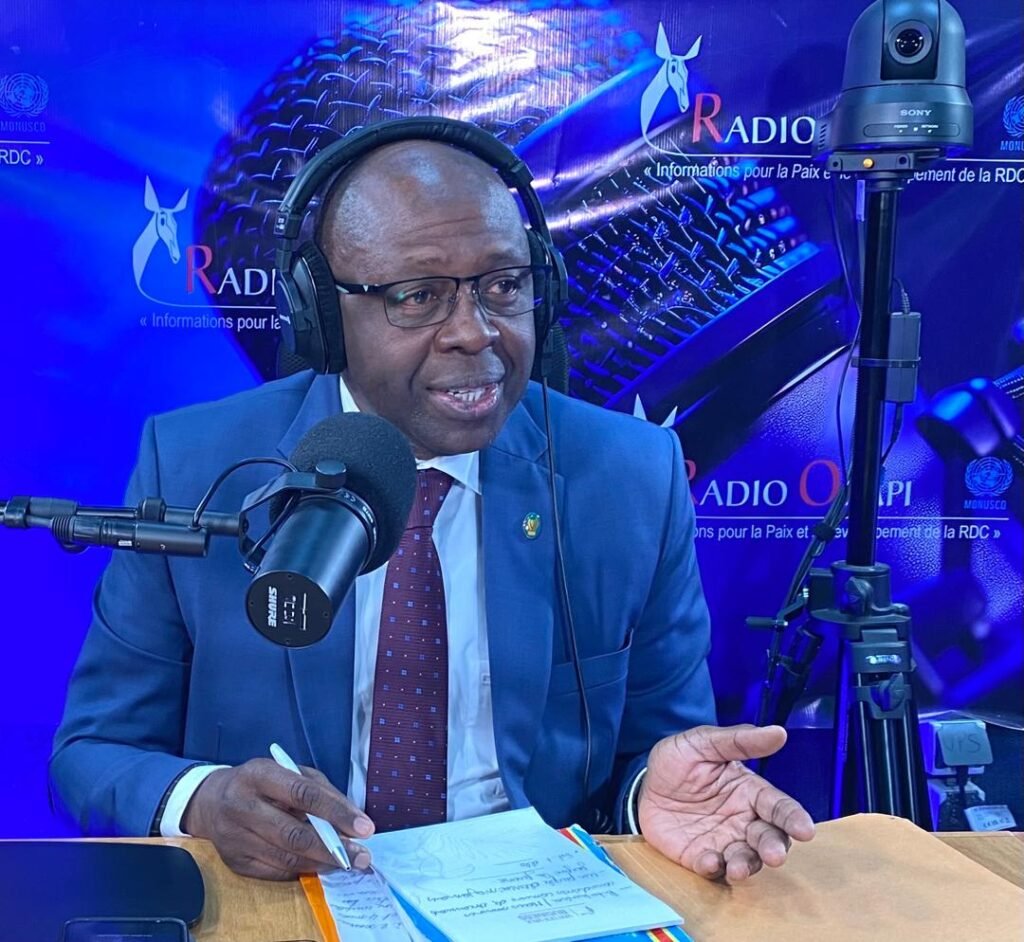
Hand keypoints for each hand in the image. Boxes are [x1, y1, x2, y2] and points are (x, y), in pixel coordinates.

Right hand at [182, 758, 375, 879]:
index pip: (302, 794)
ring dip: (322, 863)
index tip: (365, 827)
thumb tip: (353, 819)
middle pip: (293, 834)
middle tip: (362, 856)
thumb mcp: (291, 773)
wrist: (211, 801)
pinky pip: (275, 871)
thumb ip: (321, 791)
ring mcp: (235, 838)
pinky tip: (320, 865)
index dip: (336, 812)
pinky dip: (302, 870)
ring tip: (348, 863)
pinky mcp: (234, 862)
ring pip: (285, 857)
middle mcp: (242, 806)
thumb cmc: (262, 782)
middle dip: (333, 847)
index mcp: (259, 775)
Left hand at [638, 724, 814, 882]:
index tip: (805, 830)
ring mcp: (723, 841)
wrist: (645, 782)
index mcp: (750, 792)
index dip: (794, 818)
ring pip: (745, 859)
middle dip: (774, 848)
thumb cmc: (680, 760)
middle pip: (768, 838)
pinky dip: (713, 867)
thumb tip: (778, 732)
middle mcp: (743, 821)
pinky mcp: (700, 857)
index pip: (779, 806)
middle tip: (774, 855)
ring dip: (746, 865)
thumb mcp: (704, 742)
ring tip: (737, 867)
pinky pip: (712, 868)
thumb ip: (739, 740)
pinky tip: (708, 860)